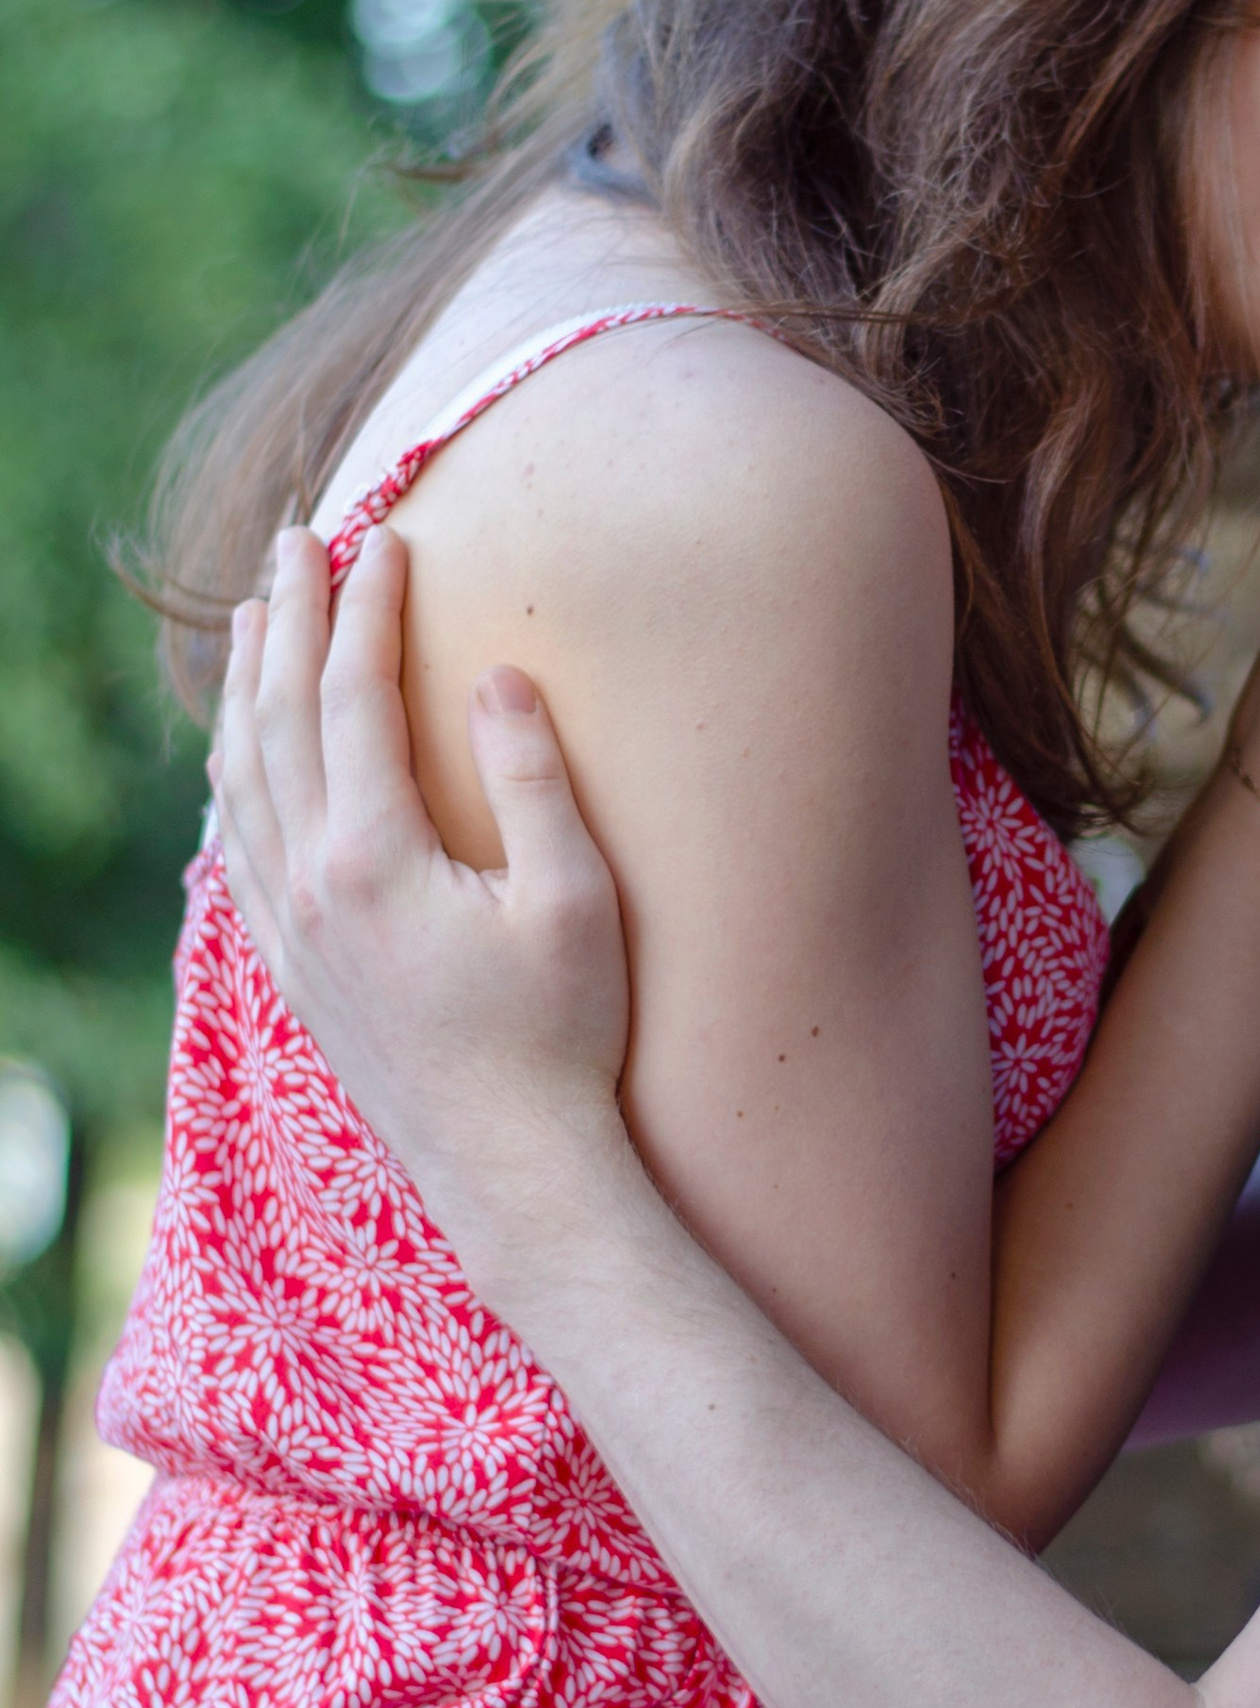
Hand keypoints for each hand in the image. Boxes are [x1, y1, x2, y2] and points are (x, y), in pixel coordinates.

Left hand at [213, 527, 637, 1290]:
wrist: (511, 1167)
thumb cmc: (564, 1036)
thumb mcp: (575, 900)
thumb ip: (533, 777)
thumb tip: (496, 674)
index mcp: (376, 855)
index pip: (358, 698)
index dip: (370, 612)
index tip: (387, 540)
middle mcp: (311, 885)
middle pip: (281, 719)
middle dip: (288, 619)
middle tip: (293, 540)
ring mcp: (292, 931)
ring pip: (243, 779)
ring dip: (246, 688)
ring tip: (252, 619)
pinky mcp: (294, 968)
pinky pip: (239, 848)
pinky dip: (235, 777)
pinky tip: (241, 754)